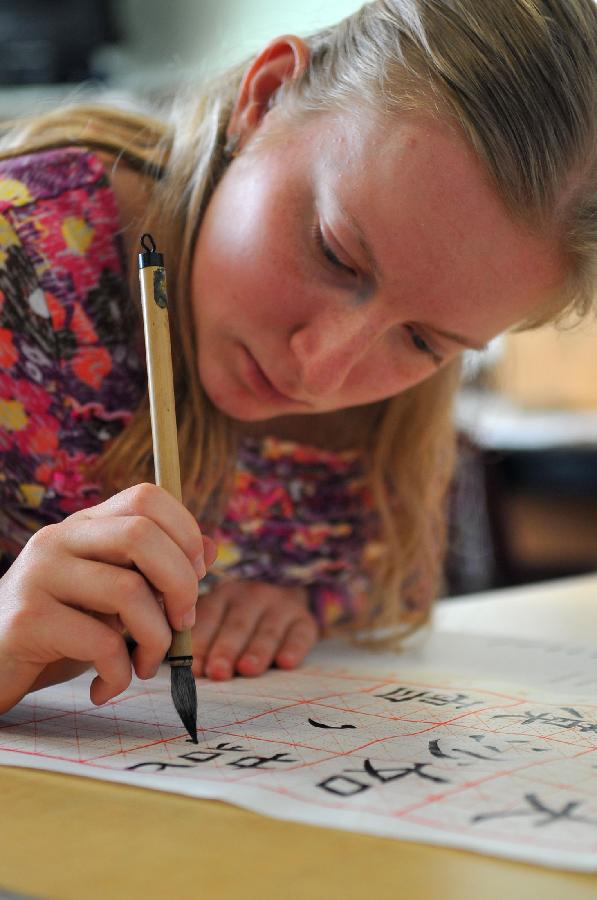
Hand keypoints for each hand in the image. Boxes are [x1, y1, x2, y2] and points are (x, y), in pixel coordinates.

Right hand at [0, 483, 215, 712]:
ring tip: (144, 665)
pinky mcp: (29, 619)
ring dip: (156, 639)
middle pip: (142, 534)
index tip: (194, 577)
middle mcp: (60, 538)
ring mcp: (40, 574)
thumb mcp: (113, 599)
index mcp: (85, 526)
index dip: (184, 533)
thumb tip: (210, 547)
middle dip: (181, 584)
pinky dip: (119, 674)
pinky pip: (101, 642)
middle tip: (182, 623)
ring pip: (129, 591)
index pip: (147, 497)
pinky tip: (106, 687)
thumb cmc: (60, 633)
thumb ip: (156, 572)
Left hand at [190, 580, 319, 679]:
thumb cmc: (238, 625)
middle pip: (237, 625)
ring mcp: (280, 606)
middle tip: (218, 671)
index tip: (194, 668)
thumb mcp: (218, 623)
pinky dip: (294, 648)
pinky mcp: (304, 620)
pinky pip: (300, 634)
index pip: (209, 617)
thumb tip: (183, 671)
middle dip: (226, 649)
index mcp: (223, 595)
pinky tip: (286, 663)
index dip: (201, 643)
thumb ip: (201, 643)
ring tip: (247, 669)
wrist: (283, 603)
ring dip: (257, 651)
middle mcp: (252, 595)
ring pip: (268, 630)